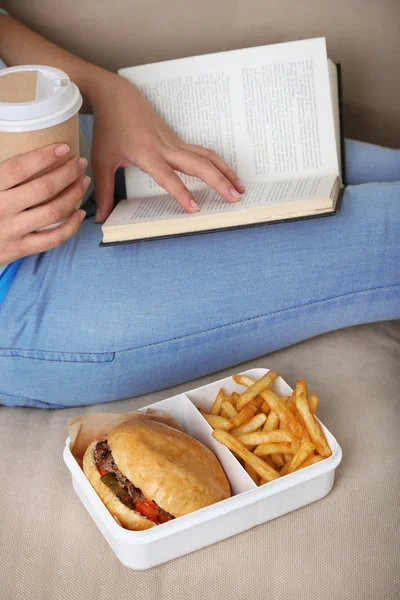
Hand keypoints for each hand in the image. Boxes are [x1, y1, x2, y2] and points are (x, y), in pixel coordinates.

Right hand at [0, 144, 89, 265]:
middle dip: (67, 173)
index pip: (19, 168)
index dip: (44, 156)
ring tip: (83, 182)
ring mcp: (12, 231)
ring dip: (73, 195)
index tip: (63, 148)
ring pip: (53, 212)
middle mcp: (1, 209)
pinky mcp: (20, 249)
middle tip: (80, 164)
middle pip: (43, 189)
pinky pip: (53, 238)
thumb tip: (32, 155)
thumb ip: (2, 173)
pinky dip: (71, 226)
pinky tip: (79, 213)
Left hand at [90, 75, 244, 222]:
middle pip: (198, 164)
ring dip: (225, 172)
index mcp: (146, 153)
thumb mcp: (102, 160)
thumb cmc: (108, 128)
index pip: (168, 177)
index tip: (195, 209)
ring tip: (240, 189)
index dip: (182, 193)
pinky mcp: (178, 139)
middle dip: (218, 182)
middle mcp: (164, 147)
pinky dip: (218, 164)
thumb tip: (100, 218)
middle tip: (234, 199)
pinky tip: (227, 175)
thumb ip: (103, 191)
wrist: (116, 95)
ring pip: (206, 156)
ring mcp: (174, 142)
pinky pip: (203, 152)